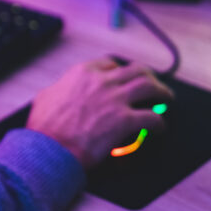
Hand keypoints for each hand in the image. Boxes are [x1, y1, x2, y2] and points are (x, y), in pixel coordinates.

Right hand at [26, 57, 174, 168]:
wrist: (50, 146)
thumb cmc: (44, 126)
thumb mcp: (45, 97)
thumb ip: (58, 89)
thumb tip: (59, 92)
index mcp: (81, 73)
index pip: (108, 64)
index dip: (118, 70)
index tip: (123, 77)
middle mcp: (101, 81)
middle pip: (135, 70)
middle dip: (148, 76)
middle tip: (153, 84)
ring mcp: (115, 99)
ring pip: (149, 86)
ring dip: (161, 92)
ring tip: (166, 98)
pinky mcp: (125, 121)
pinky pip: (152, 118)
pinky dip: (159, 123)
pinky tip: (159, 128)